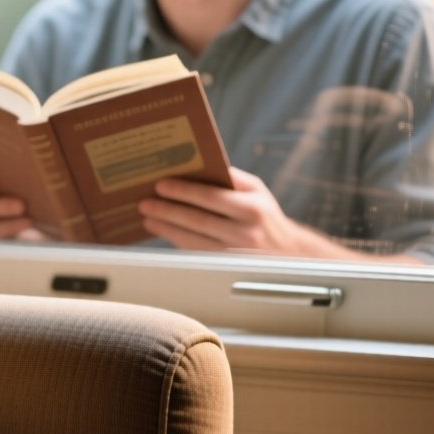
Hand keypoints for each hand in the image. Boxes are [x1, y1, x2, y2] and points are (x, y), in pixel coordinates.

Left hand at [139, 166, 340, 256]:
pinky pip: (197, 253)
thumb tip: (195, 166)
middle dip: (167, 211)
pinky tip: (164, 233)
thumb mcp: (256, 191)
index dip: (183, 192)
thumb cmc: (265, 214)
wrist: (289, 253)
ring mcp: (235, 254)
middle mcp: (244, 232)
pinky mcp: (227, 268)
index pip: (210, 197)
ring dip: (167, 229)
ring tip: (148, 219)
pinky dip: (177, 242)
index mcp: (251, 208)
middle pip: (197, 220)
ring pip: (193, 240)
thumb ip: (230, 178)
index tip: (160, 185)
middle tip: (144, 203)